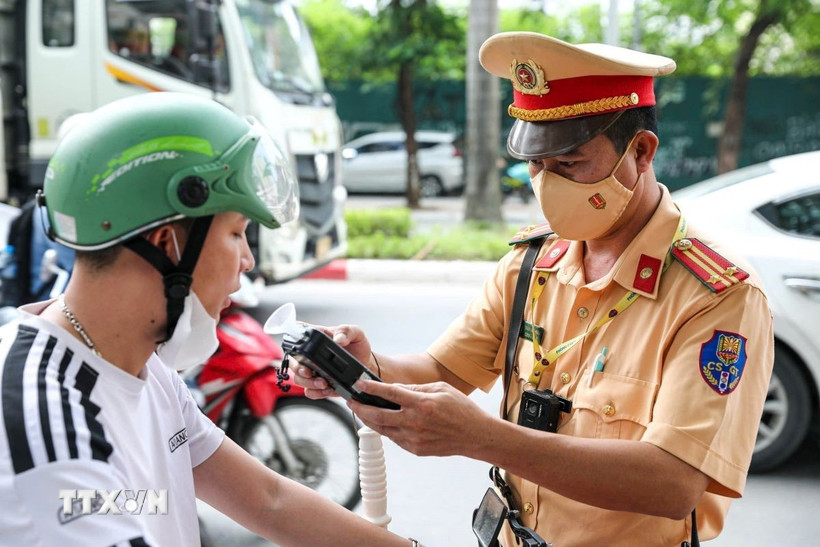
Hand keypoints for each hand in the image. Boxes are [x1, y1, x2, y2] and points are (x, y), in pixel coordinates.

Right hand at [290, 324, 373, 399]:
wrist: (366, 364)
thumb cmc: (358, 346)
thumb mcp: (356, 333)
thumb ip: (347, 331)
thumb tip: (338, 339)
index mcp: (318, 338)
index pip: (297, 334)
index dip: (291, 339)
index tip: (298, 348)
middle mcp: (311, 355)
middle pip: (293, 361)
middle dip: (298, 369)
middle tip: (309, 372)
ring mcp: (314, 370)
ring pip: (299, 379)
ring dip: (309, 383)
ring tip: (323, 383)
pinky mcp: (319, 384)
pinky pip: (310, 391)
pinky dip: (317, 392)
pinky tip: (328, 389)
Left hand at [348, 380, 488, 457]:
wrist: (475, 436)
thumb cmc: (461, 409)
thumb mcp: (441, 389)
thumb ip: (416, 389)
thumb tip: (395, 389)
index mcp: (422, 404)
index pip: (390, 394)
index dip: (371, 389)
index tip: (358, 385)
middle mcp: (415, 422)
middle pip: (379, 415)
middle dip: (361, 408)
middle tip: (351, 402)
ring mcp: (414, 439)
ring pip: (383, 429)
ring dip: (369, 420)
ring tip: (361, 412)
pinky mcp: (415, 449)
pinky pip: (394, 438)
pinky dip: (386, 429)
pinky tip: (381, 422)